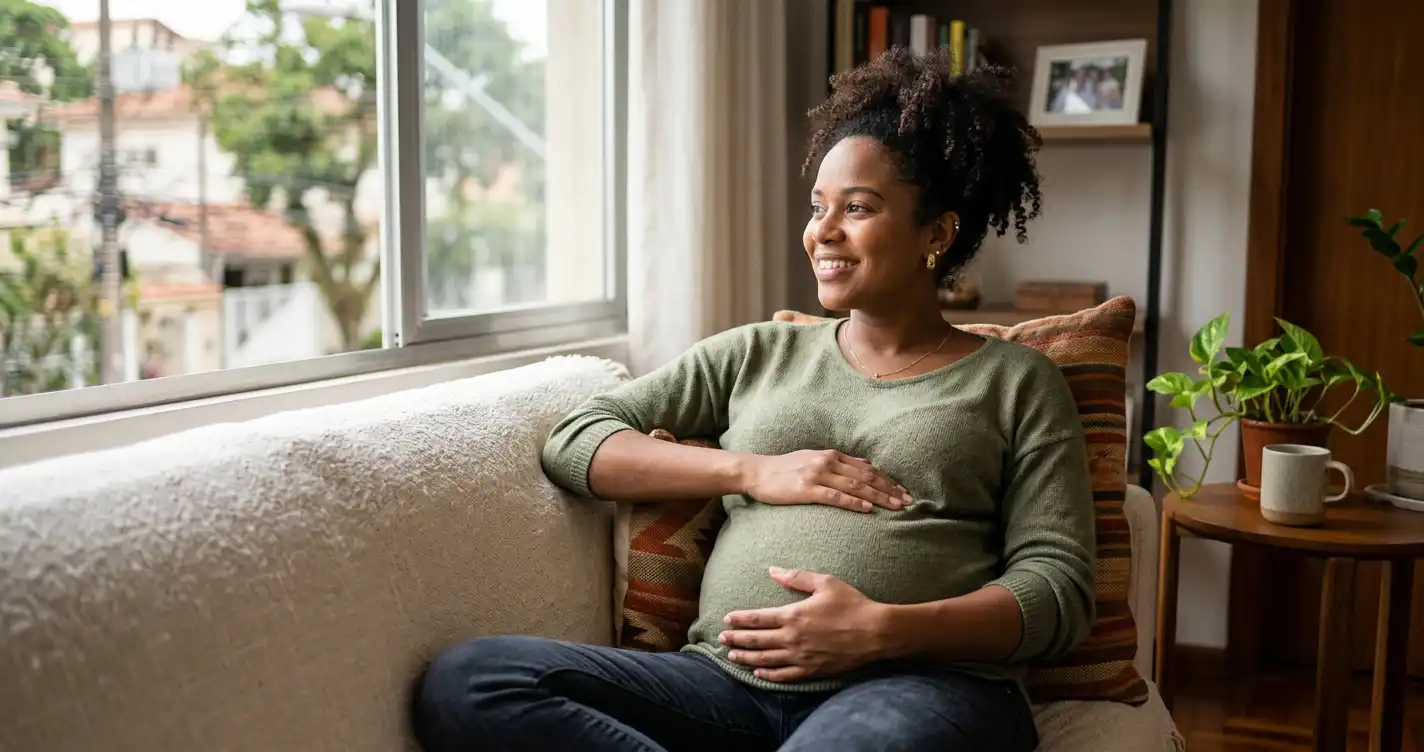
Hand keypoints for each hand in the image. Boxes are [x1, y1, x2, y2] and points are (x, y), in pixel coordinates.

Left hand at [719, 567, 888, 681]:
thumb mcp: (825, 582)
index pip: (758, 618)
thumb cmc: (852, 604)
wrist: (876, 632)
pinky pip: (785, 676)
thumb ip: (796, 577)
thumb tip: (772, 570)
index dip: (740, 619)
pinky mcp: (812, 670)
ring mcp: (801, 657)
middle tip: (721, 639)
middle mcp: (793, 638)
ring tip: (732, 657)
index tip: (726, 619)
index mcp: (793, 615)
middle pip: (756, 640)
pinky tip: (759, 674)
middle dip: (737, 640)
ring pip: (766, 660)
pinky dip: (769, 676)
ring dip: (747, 658)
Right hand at [742, 450, 909, 512]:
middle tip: (908, 501)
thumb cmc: (785, 469)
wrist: (757, 472)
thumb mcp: (814, 459)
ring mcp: (817, 474)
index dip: (888, 480)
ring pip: (855, 486)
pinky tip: (867, 509)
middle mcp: (828, 462)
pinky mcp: (807, 488)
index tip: (904, 491)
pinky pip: (835, 496)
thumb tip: (866, 465)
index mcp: (831, 455)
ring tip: (895, 506)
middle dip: (889, 489)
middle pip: (866, 477)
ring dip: (878, 497)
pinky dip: (853, 502)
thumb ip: (840, 462)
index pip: (867, 469)